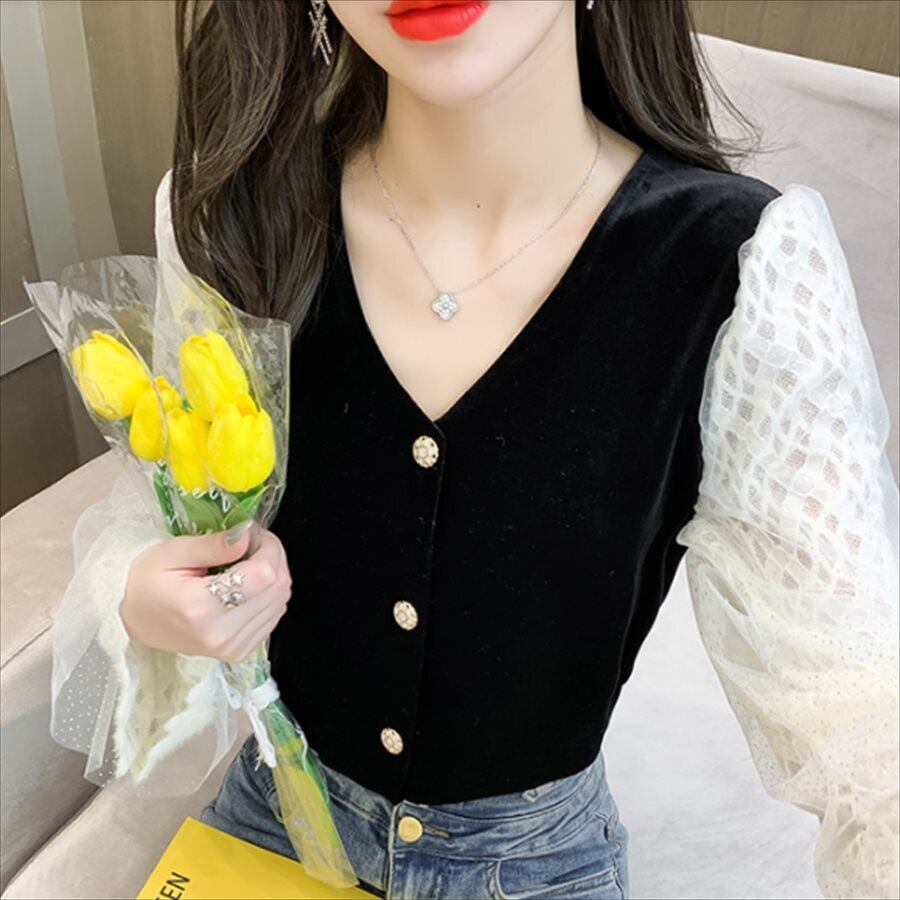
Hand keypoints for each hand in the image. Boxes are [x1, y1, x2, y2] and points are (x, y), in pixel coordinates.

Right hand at [120, 521, 291, 662]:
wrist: (136, 620)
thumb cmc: (147, 583)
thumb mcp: (172, 553)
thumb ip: (214, 545)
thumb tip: (248, 535)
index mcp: (202, 608)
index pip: (263, 575)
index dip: (268, 547)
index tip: (254, 534)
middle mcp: (222, 634)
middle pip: (277, 587)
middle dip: (274, 557)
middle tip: (252, 544)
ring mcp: (233, 647)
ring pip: (281, 601)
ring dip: (274, 575)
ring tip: (248, 564)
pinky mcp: (239, 652)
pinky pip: (274, 616)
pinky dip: (269, 595)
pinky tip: (248, 585)